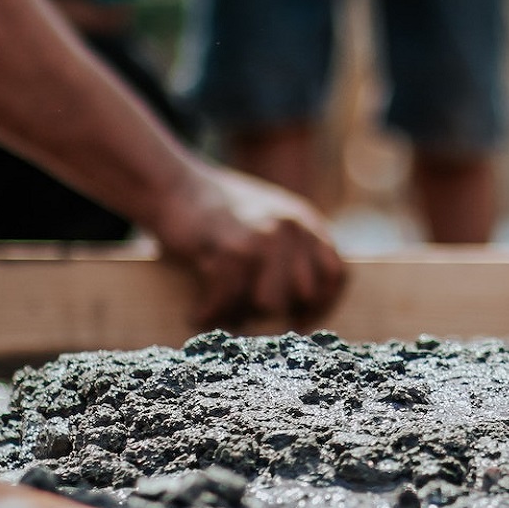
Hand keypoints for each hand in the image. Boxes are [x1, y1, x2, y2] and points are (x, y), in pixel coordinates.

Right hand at [149, 163, 348, 328]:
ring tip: (221, 314)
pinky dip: (211, 312)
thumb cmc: (217, 212)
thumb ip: (292, 251)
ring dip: (241, 314)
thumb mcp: (269, 219)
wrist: (172, 184)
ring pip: (268, 303)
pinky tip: (199, 315)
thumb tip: (302, 305)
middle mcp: (292, 228)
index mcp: (306, 222)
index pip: (335, 274)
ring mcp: (263, 237)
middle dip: (274, 312)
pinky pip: (229, 299)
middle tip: (245, 317)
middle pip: (300, 295)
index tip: (300, 323)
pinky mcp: (231, 248)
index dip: (321, 305)